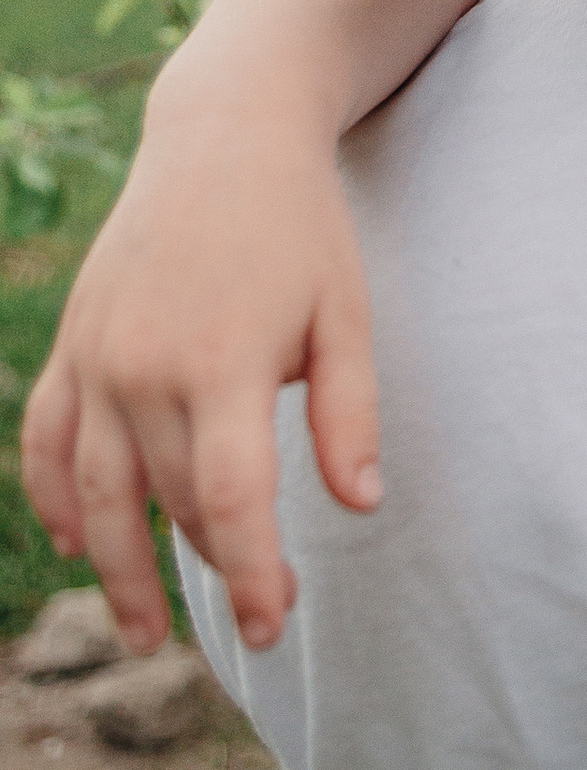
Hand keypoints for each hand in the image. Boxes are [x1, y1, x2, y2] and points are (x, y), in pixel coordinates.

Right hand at [18, 91, 379, 656]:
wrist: (224, 136)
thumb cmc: (301, 228)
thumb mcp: (347, 313)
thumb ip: (348, 415)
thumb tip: (360, 506)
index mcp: (221, 363)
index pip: (229, 503)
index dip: (252, 576)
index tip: (277, 626)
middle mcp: (142, 368)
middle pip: (171, 503)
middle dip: (213, 570)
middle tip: (263, 615)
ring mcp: (95, 357)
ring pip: (93, 492)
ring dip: (115, 570)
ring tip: (143, 632)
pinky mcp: (73, 343)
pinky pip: (43, 439)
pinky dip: (50, 498)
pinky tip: (76, 543)